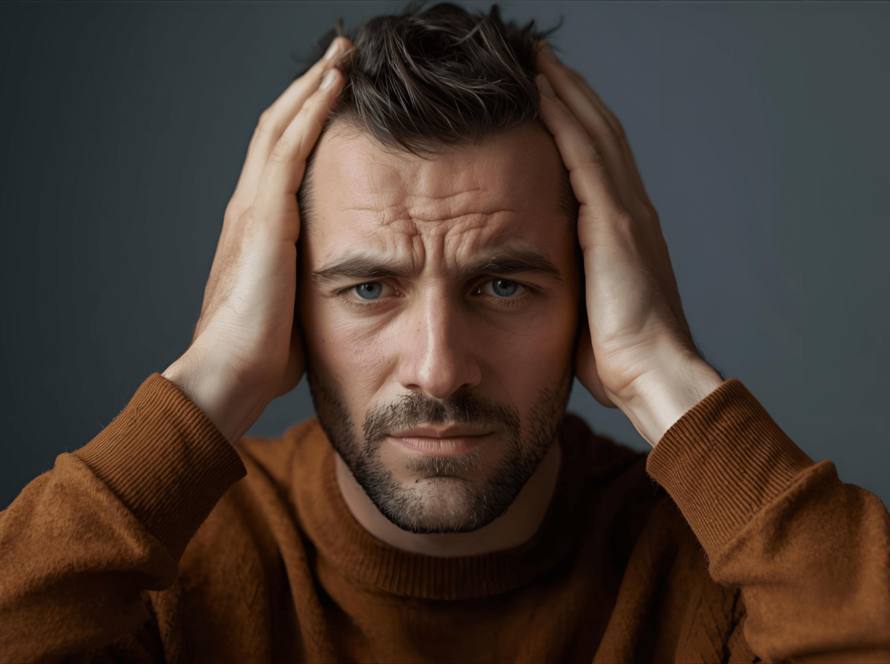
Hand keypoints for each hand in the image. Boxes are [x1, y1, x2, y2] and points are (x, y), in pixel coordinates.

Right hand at [164, 37, 352, 441]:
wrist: (231, 372)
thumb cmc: (263, 352)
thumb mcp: (294, 304)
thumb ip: (311, 278)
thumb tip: (345, 282)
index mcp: (258, 227)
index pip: (282, 157)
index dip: (306, 121)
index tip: (335, 95)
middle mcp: (250, 207)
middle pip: (279, 129)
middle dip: (310, 89)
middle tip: (340, 57)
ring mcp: (253, 208)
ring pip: (282, 127)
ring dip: (312, 87)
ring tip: (341, 54)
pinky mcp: (263, 218)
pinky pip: (288, 150)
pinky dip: (310, 112)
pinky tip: (333, 85)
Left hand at [535, 42, 708, 413]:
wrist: (652, 376)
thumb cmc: (619, 356)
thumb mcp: (592, 306)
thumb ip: (576, 277)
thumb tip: (544, 275)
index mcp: (626, 231)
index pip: (601, 161)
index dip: (577, 123)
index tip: (548, 96)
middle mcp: (631, 211)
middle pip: (601, 134)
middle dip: (572, 93)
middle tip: (541, 61)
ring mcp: (626, 214)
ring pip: (595, 134)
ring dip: (567, 94)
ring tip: (538, 61)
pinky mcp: (614, 225)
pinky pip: (585, 159)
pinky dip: (565, 123)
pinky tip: (542, 96)